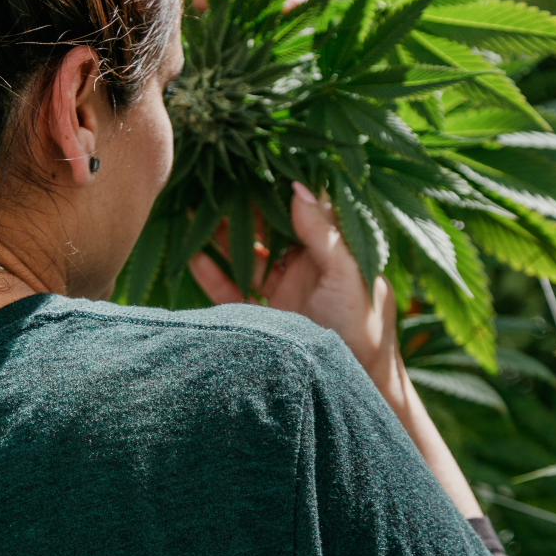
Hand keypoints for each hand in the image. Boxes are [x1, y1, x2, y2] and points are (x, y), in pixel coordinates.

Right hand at [189, 182, 405, 405]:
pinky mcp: (262, 317)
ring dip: (220, 233)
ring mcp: (281, 291)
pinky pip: (230, 289)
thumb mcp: (351, 278)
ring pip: (244, 253)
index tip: (250, 161)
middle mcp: (304, 265)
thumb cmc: (365, 333)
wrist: (354, 394)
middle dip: (241, 204)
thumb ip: (325, 234)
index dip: (276, 185)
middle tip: (213, 178)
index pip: (300, 207)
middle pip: (266, 227)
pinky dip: (210, 272)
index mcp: (331, 250)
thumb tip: (298, 186)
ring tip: (192, 208)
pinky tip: (190, 253)